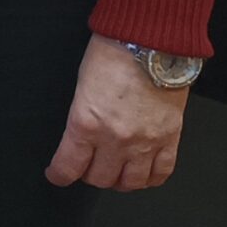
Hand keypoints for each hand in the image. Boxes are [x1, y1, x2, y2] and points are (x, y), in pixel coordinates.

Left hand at [46, 35, 188, 190]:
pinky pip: (160, 174)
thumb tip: (79, 138)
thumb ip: (81, 117)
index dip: (59, 175)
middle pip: (100, 178)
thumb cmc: (111, 56)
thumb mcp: (81, 86)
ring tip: (112, 172)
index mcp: (86, 122)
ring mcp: (145, 142)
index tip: (56, 175)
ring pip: (130, 183)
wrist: (148, 43)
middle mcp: (116, 138)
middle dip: (88, 176)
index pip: (69, 165)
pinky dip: (149, 179)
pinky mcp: (169, 140)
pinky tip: (140, 174)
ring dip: (118, 181)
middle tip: (86, 167)